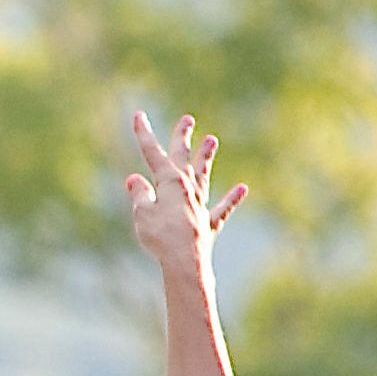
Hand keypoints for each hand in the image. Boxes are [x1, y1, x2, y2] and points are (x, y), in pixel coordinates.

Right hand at [122, 109, 245, 278]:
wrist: (184, 259)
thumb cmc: (159, 236)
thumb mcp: (142, 213)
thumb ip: (139, 194)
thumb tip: (134, 179)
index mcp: (169, 183)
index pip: (153, 154)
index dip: (144, 135)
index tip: (139, 116)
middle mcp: (187, 188)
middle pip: (183, 158)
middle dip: (183, 138)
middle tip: (187, 119)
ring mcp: (199, 205)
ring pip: (203, 176)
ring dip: (206, 158)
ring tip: (212, 140)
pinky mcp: (208, 223)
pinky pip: (222, 208)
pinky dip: (232, 199)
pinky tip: (242, 188)